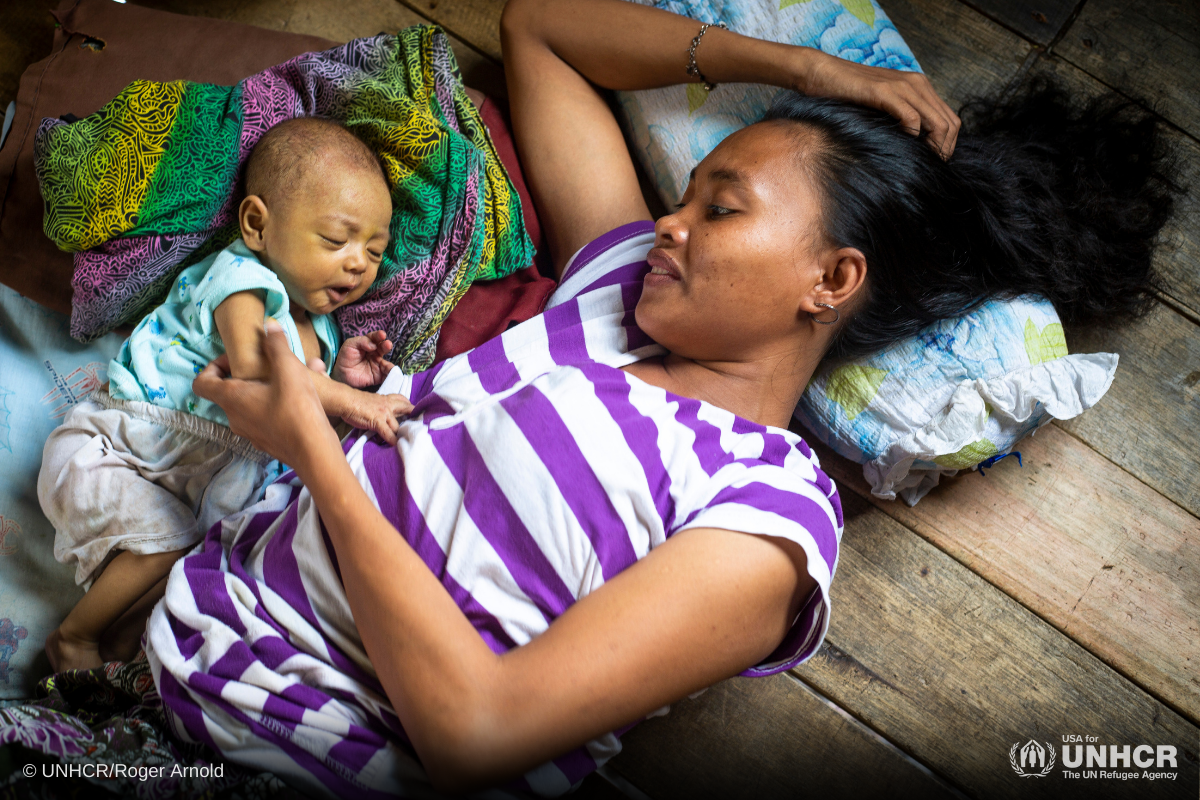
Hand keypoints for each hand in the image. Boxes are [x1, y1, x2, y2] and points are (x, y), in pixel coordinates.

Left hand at [193, 319, 339, 468]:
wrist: (314, 452)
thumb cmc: (297, 409)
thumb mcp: (289, 370)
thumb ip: (276, 345)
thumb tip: (269, 324)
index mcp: (231, 398)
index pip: (202, 382)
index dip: (212, 367)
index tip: (235, 359)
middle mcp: (234, 417)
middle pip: (226, 393)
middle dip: (243, 376)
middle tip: (264, 367)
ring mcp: (249, 433)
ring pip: (247, 406)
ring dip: (260, 390)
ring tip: (287, 381)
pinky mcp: (265, 442)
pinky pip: (261, 418)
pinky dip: (271, 406)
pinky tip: (296, 401)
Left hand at [334, 330, 395, 387]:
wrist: (341, 374)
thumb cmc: (345, 357)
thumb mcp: (350, 344)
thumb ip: (361, 341)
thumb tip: (373, 345)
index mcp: (368, 344)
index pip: (375, 338)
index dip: (378, 336)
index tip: (382, 335)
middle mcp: (375, 353)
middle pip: (383, 348)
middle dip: (386, 345)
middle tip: (387, 344)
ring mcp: (378, 364)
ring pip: (387, 361)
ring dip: (390, 360)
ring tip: (390, 364)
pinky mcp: (378, 375)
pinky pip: (386, 374)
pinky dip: (391, 373)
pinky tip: (392, 371)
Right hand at [337, 389, 413, 445]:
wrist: (346, 400)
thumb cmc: (356, 402)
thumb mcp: (373, 401)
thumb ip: (381, 407)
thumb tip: (385, 418)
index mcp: (387, 399)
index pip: (404, 400)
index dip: (411, 407)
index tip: (417, 414)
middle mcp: (388, 405)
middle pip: (407, 409)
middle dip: (415, 418)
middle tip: (421, 427)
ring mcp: (384, 413)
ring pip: (398, 425)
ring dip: (403, 434)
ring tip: (407, 441)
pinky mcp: (377, 421)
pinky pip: (388, 433)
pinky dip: (392, 440)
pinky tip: (395, 445)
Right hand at [795, 49, 960, 158]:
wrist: (822, 73)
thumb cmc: (847, 94)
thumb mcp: (882, 104)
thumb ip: (900, 116)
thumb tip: (914, 145)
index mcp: (919, 86)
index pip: (950, 119)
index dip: (948, 144)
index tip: (934, 161)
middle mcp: (918, 83)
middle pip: (950, 123)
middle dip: (944, 150)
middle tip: (931, 167)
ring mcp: (903, 86)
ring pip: (938, 123)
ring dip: (933, 147)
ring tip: (921, 161)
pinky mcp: (885, 92)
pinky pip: (912, 119)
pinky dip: (912, 137)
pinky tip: (901, 144)